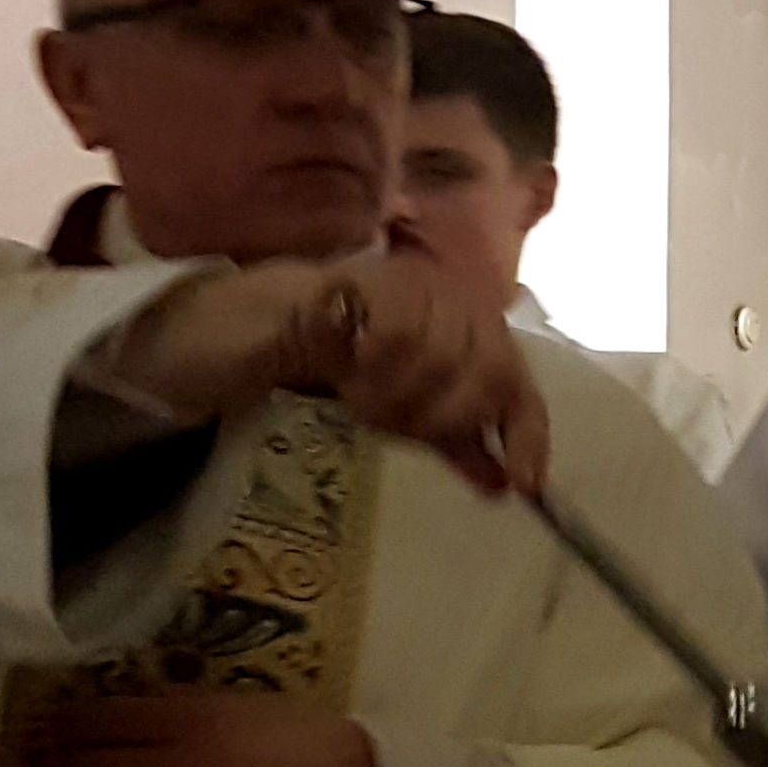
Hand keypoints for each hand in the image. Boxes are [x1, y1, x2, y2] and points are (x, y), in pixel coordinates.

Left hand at [34, 693, 380, 766]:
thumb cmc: (303, 735)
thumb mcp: (239, 702)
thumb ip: (184, 705)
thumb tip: (137, 706)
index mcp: (184, 716)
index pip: (99, 718)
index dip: (61, 723)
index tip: (44, 724)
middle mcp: (171, 762)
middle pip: (86, 763)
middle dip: (50, 764)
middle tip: (35, 764)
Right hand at [115, 251, 546, 495]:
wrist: (241, 333)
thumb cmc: (326, 365)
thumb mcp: (400, 410)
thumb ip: (452, 440)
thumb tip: (508, 484)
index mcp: (465, 324)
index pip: (517, 381)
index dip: (526, 433)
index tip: (523, 486)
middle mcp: (447, 294)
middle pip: (488, 369)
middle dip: (446, 416)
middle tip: (394, 425)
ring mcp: (403, 282)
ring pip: (445, 354)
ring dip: (403, 398)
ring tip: (361, 399)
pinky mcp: (355, 280)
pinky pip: (396, 332)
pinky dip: (378, 369)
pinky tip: (347, 373)